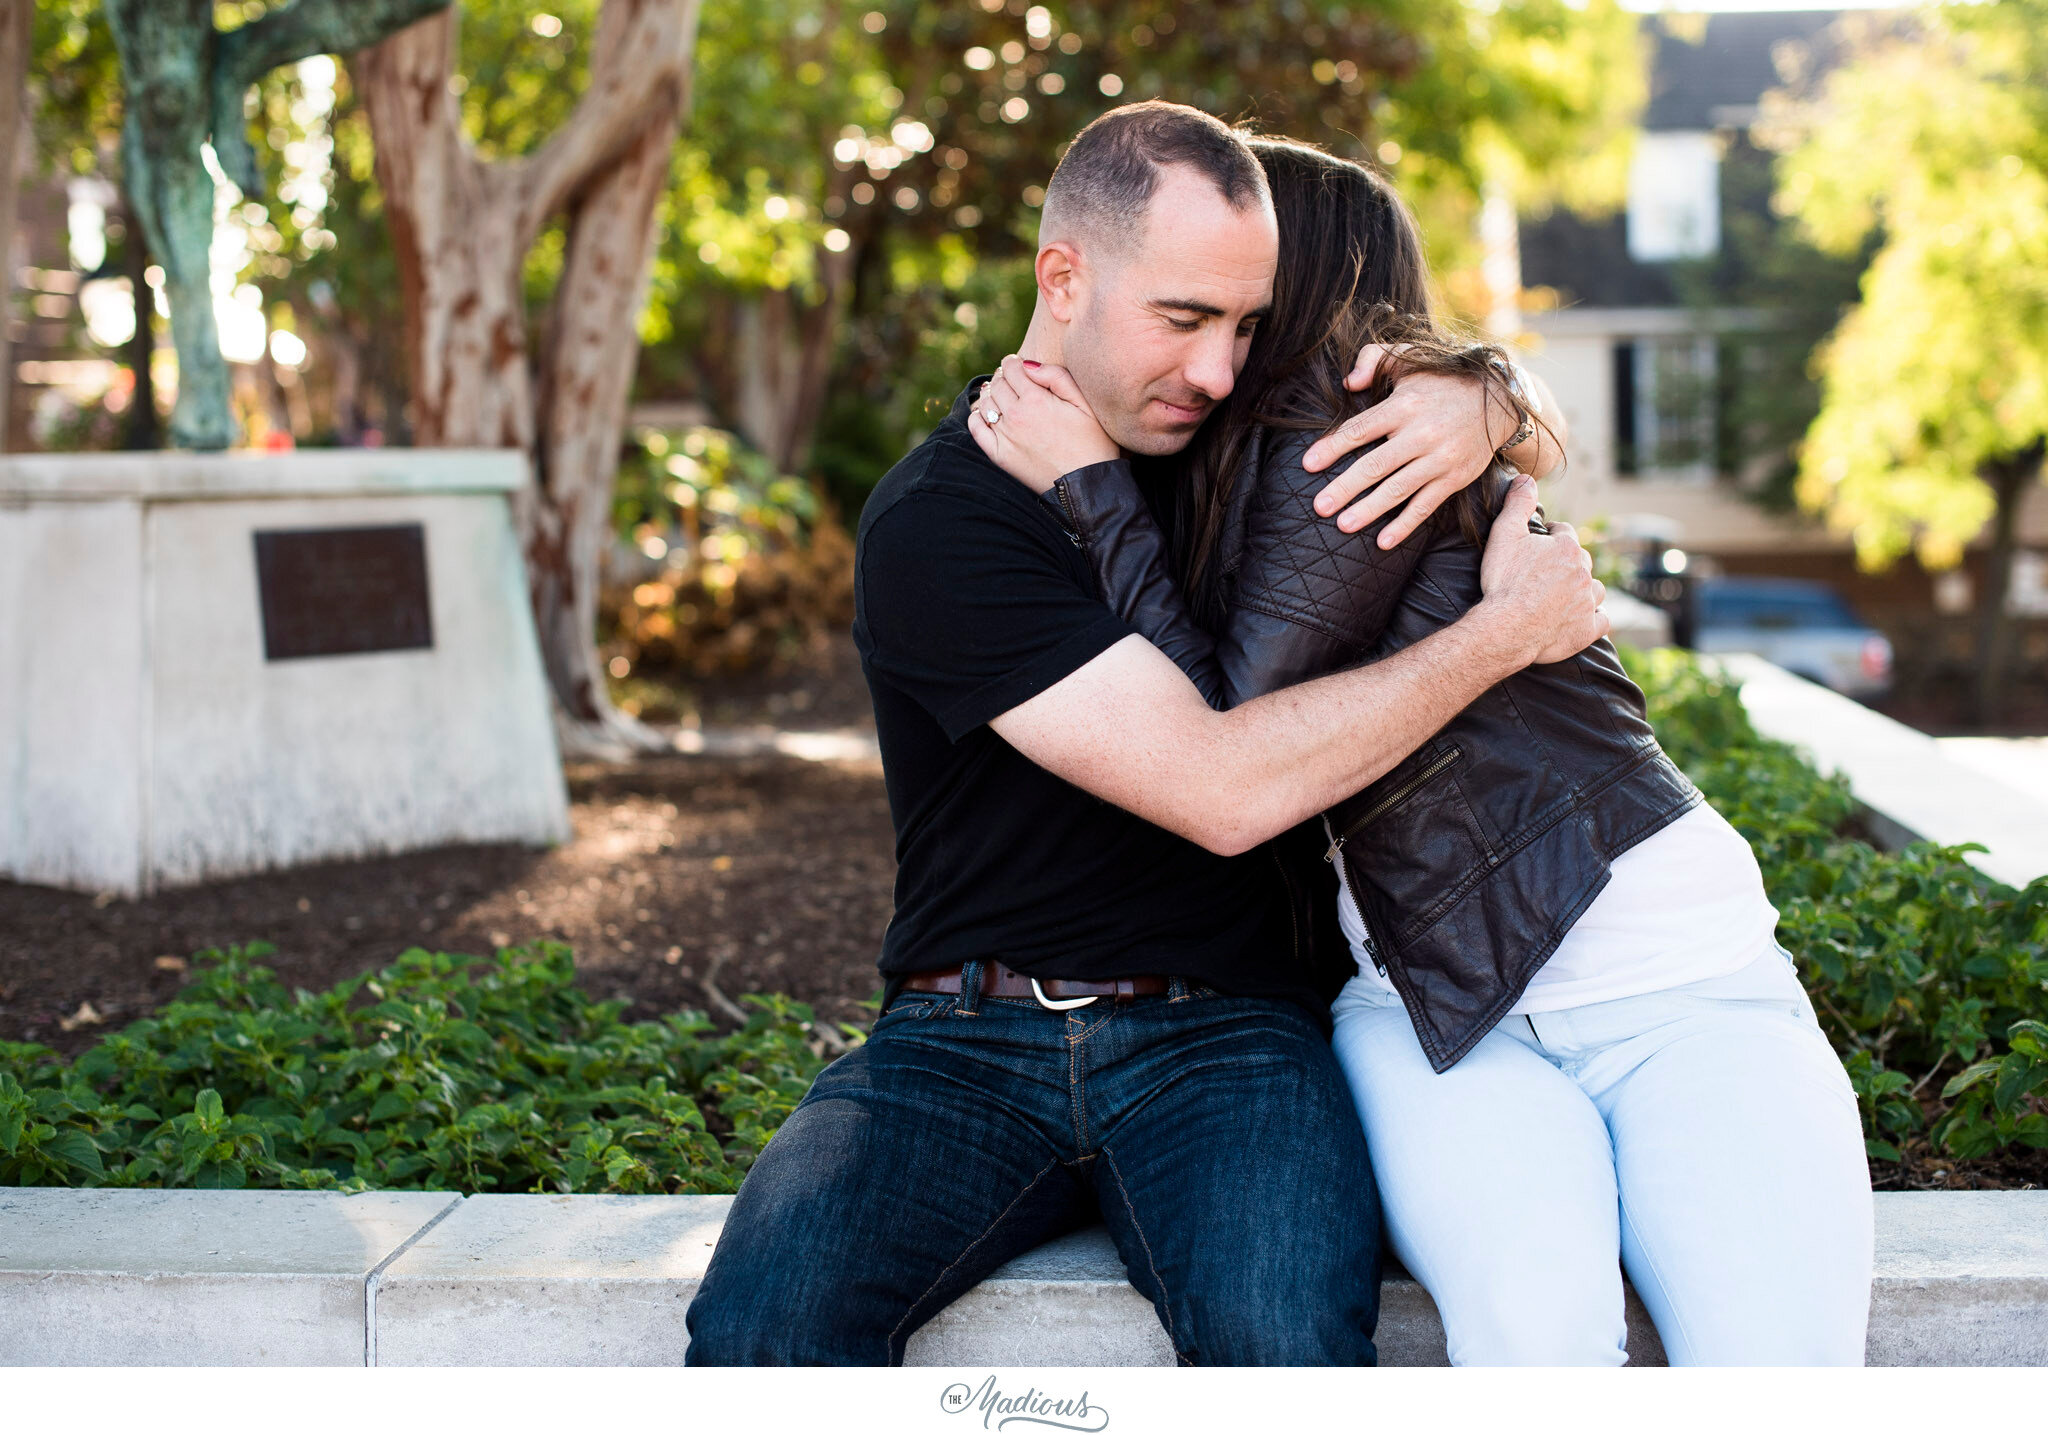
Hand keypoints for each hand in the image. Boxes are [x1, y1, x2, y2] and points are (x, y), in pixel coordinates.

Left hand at [966, 355, 1117, 494]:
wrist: (1086, 484)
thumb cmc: (1092, 442)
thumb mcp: (1084, 403)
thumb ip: (1056, 377)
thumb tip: (1028, 364)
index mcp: (1036, 399)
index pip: (1012, 368)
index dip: (1014, 363)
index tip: (1019, 366)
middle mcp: (1016, 416)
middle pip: (997, 384)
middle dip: (1004, 377)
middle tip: (1013, 381)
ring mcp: (1005, 437)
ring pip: (985, 404)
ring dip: (992, 395)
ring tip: (1003, 397)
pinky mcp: (999, 456)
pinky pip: (976, 428)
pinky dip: (978, 416)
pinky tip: (989, 415)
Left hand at [1299, 343, 1519, 549]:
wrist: (1498, 401)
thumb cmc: (1441, 382)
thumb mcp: (1410, 358)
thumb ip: (1373, 359)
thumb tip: (1347, 382)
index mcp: (1404, 406)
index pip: (1361, 429)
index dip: (1332, 447)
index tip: (1308, 464)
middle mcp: (1421, 434)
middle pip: (1375, 465)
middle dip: (1345, 487)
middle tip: (1320, 506)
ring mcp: (1439, 459)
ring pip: (1397, 489)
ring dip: (1369, 510)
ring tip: (1343, 525)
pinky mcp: (1454, 479)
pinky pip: (1425, 506)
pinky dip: (1404, 525)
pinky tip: (1383, 541)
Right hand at [1476, 474, 1609, 665]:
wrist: (1506, 628)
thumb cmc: (1504, 582)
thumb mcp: (1504, 534)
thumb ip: (1518, 503)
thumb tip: (1527, 478)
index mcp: (1567, 548)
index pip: (1565, 533)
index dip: (1552, 536)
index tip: (1540, 544)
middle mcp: (1584, 573)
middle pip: (1582, 560)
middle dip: (1569, 562)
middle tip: (1548, 570)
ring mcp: (1588, 602)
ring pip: (1596, 588)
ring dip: (1585, 588)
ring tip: (1568, 592)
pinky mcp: (1587, 629)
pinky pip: (1601, 620)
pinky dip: (1595, 616)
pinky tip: (1585, 617)